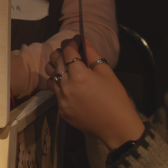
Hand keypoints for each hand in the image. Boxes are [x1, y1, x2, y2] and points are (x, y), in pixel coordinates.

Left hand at [45, 34, 143, 149]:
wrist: (116, 127)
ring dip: (57, 67)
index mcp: (78, 75)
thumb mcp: (107, 72)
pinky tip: (69, 83)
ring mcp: (61, 99)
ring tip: (67, 66)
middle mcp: (65, 86)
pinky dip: (59, 83)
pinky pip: (54, 91)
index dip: (72, 42)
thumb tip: (84, 41)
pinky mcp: (61, 110)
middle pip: (55, 61)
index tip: (77, 40)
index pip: (68, 51)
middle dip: (62, 52)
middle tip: (72, 51)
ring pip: (50, 75)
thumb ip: (93, 55)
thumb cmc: (116, 98)